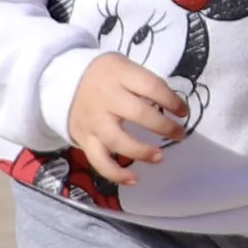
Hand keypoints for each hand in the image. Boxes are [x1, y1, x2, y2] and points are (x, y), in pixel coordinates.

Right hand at [65, 53, 187, 190]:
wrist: (63, 82)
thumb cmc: (105, 76)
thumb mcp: (125, 67)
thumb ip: (146, 84)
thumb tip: (175, 107)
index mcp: (119, 74)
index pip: (152, 87)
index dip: (172, 101)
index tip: (183, 112)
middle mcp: (105, 97)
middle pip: (138, 114)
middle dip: (163, 126)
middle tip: (179, 134)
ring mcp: (93, 120)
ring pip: (118, 141)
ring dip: (142, 152)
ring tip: (160, 157)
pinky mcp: (83, 139)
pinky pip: (99, 161)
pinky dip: (116, 174)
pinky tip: (134, 180)